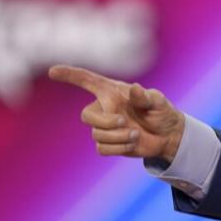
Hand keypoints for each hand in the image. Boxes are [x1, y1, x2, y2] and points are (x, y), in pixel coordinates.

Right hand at [48, 65, 186, 160]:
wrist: (167, 135)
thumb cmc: (161, 112)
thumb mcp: (159, 102)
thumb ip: (146, 96)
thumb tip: (135, 89)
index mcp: (112, 92)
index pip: (87, 81)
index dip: (70, 75)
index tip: (53, 71)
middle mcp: (104, 108)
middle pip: (86, 116)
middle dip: (105, 122)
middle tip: (125, 123)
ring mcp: (104, 127)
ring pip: (96, 135)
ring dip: (118, 137)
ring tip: (137, 134)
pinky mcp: (107, 143)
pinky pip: (102, 148)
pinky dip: (119, 148)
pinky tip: (132, 143)